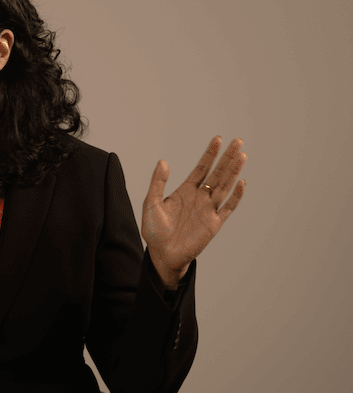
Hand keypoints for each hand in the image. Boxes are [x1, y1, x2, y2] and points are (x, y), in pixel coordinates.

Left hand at [141, 136, 246, 287]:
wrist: (162, 254)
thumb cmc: (154, 230)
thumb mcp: (151, 203)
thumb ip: (158, 183)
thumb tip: (163, 161)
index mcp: (185, 190)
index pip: (201, 168)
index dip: (210, 154)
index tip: (218, 139)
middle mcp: (199, 197)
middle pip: (217, 173)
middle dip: (227, 157)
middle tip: (238, 141)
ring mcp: (208, 209)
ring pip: (225, 186)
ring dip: (233, 172)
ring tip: (242, 155)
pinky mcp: (214, 223)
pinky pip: (228, 208)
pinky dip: (236, 196)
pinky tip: (241, 183)